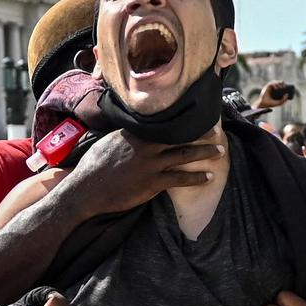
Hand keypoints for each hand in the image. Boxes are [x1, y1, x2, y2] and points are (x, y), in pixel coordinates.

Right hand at [58, 129, 219, 218]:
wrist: (85, 190)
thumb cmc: (93, 166)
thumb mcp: (108, 142)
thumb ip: (126, 135)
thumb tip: (134, 130)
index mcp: (134, 133)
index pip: (163, 123)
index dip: (182, 120)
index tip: (195, 116)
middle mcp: (145, 146)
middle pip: (179, 136)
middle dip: (199, 134)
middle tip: (216, 132)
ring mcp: (150, 164)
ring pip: (184, 155)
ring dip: (204, 154)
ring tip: (220, 152)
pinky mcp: (151, 183)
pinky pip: (180, 179)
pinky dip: (196, 178)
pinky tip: (208, 177)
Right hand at [254, 82, 292, 109]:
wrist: (264, 104)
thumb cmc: (270, 104)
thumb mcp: (279, 103)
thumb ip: (283, 100)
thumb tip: (287, 94)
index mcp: (275, 90)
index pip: (280, 85)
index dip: (283, 84)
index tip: (286, 87)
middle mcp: (272, 88)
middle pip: (277, 82)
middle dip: (281, 83)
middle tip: (284, 86)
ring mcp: (269, 87)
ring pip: (274, 82)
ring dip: (278, 83)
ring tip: (281, 87)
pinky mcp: (266, 87)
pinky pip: (270, 84)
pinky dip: (274, 85)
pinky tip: (276, 88)